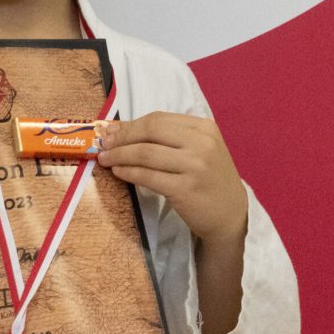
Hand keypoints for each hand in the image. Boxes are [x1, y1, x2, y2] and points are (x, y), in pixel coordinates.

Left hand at [97, 112, 247, 245]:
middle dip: (122, 137)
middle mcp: (202, 143)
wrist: (230, 215)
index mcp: (204, 128)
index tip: (111, 131)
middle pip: (150, 131)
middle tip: (103, 144)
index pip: (158, 119)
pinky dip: (128, 173)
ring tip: (105, 159)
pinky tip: (118, 172)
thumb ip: (168, 138)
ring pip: (146, 153)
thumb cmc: (209, 180)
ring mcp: (195, 166)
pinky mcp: (185, 189)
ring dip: (120, 155)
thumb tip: (122, 130)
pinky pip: (148, 176)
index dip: (130, 124)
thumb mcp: (198, 150)